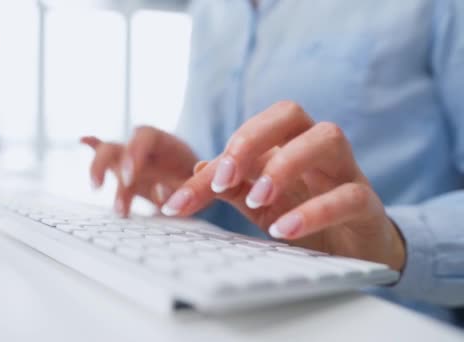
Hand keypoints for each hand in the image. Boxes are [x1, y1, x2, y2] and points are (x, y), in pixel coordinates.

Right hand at [81, 126, 198, 216]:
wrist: (203, 181)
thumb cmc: (201, 181)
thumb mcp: (200, 185)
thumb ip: (184, 186)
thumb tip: (163, 189)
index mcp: (165, 144)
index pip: (144, 137)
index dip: (133, 153)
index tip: (129, 177)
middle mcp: (144, 148)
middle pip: (117, 145)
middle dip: (105, 164)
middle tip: (101, 187)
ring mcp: (131, 158)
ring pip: (107, 155)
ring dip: (99, 173)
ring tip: (104, 202)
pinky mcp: (124, 170)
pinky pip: (106, 156)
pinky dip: (93, 146)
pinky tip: (83, 140)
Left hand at [160, 101, 405, 269]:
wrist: (355, 251)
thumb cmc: (305, 219)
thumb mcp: (261, 206)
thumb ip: (234, 187)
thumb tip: (197, 168)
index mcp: (285, 145)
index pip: (246, 138)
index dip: (210, 165)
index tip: (178, 202)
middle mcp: (314, 149)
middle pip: (289, 113)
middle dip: (251, 138)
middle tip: (224, 178)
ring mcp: (345, 172)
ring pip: (327, 137)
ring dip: (286, 164)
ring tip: (258, 200)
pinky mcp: (367, 203)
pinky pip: (349, 195)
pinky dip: (315, 210)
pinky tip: (285, 230)